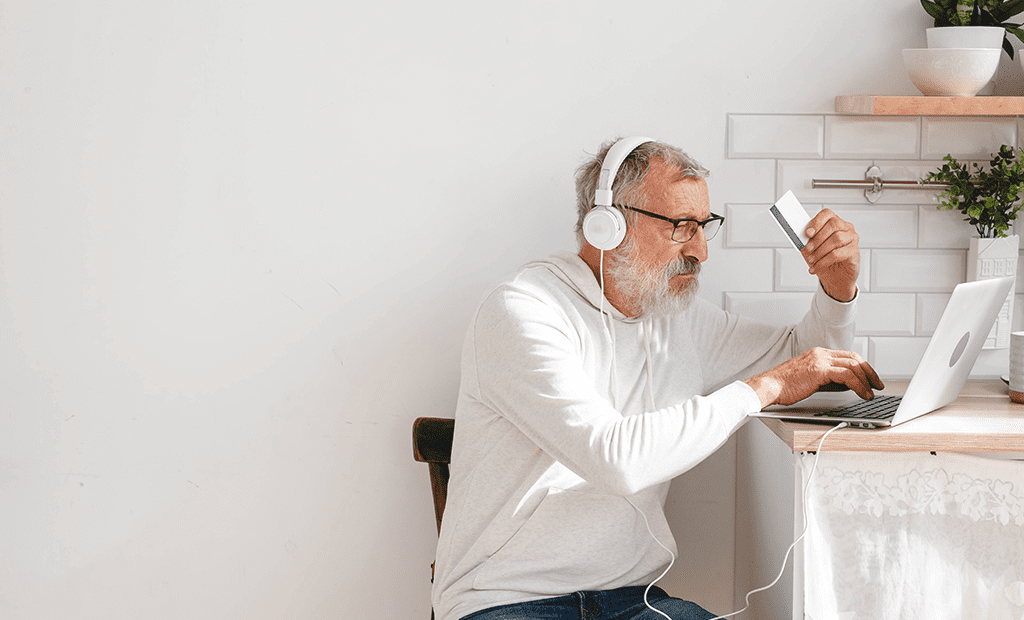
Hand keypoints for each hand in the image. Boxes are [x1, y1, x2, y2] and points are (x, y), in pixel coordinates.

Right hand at [744, 347, 883, 408]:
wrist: (769, 387)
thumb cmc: (784, 386)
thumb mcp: (810, 380)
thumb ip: (829, 379)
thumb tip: (849, 385)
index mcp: (818, 354)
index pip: (848, 356)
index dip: (863, 367)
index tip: (871, 378)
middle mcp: (820, 353)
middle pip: (854, 358)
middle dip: (869, 372)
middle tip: (878, 385)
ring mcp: (820, 360)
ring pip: (853, 366)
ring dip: (866, 380)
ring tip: (871, 393)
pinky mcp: (819, 370)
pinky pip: (847, 376)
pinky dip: (858, 385)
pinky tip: (862, 393)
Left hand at [802, 209, 858, 301]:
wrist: (836, 277)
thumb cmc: (824, 259)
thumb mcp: (811, 249)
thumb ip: (807, 241)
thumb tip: (799, 238)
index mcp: (834, 222)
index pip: (827, 214)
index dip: (816, 222)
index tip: (807, 233)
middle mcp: (846, 228)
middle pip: (833, 225)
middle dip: (817, 238)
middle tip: (808, 249)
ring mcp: (852, 238)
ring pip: (836, 239)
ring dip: (820, 251)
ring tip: (811, 260)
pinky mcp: (854, 251)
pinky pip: (838, 254)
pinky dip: (823, 262)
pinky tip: (816, 267)